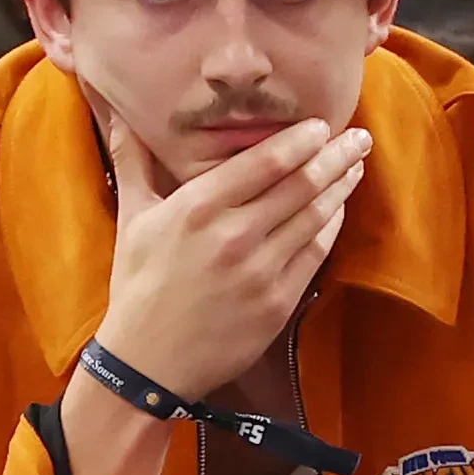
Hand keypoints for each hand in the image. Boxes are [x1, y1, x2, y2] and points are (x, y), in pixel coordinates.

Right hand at [86, 92, 367, 401]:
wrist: (148, 363)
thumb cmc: (138, 286)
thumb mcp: (132, 218)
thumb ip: (132, 160)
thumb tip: (114, 111)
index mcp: (198, 207)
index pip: (265, 161)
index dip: (301, 139)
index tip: (323, 124)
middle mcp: (234, 235)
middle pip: (301, 184)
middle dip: (336, 156)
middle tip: (359, 137)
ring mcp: (261, 271)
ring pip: (315, 216)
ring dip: (341, 187)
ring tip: (356, 167)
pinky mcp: (279, 303)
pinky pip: (316, 254)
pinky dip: (332, 227)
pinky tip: (339, 210)